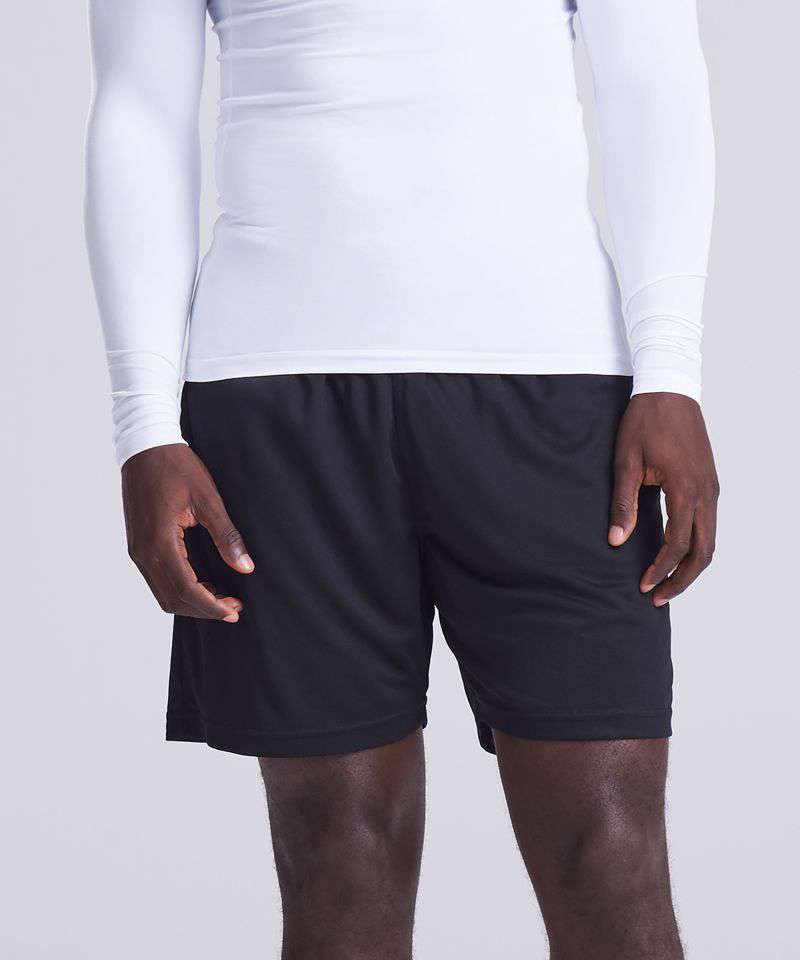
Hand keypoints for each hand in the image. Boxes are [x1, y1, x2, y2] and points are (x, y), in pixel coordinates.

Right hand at [121, 444, 253, 621]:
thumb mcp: (207, 499)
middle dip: (204, 609)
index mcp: (159, 541)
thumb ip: (226, 536)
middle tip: (234, 608)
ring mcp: (137, 550)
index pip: (186, 589)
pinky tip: (204, 584)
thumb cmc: (176, 466)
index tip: (235, 610)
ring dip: (192, 602)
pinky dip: (180, 589)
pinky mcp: (138, 545)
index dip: (212, 606)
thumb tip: (245, 567)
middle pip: (172, 599)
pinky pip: (158, 579)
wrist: (144, 446)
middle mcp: (143, 551)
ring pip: (163, 593)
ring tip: (222, 599)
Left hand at [608, 393, 718, 606]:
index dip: (661, 570)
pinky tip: (676, 553)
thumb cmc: (645, 422)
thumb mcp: (626, 463)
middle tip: (659, 597)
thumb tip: (616, 540)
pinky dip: (696, 545)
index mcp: (686, 490)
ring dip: (691, 564)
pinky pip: (709, 523)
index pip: (678, 544)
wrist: (669, 389)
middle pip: (704, 551)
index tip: (644, 587)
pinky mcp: (709, 482)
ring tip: (668, 582)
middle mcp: (706, 492)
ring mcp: (711, 487)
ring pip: (710, 539)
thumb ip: (623, 504)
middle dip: (683, 579)